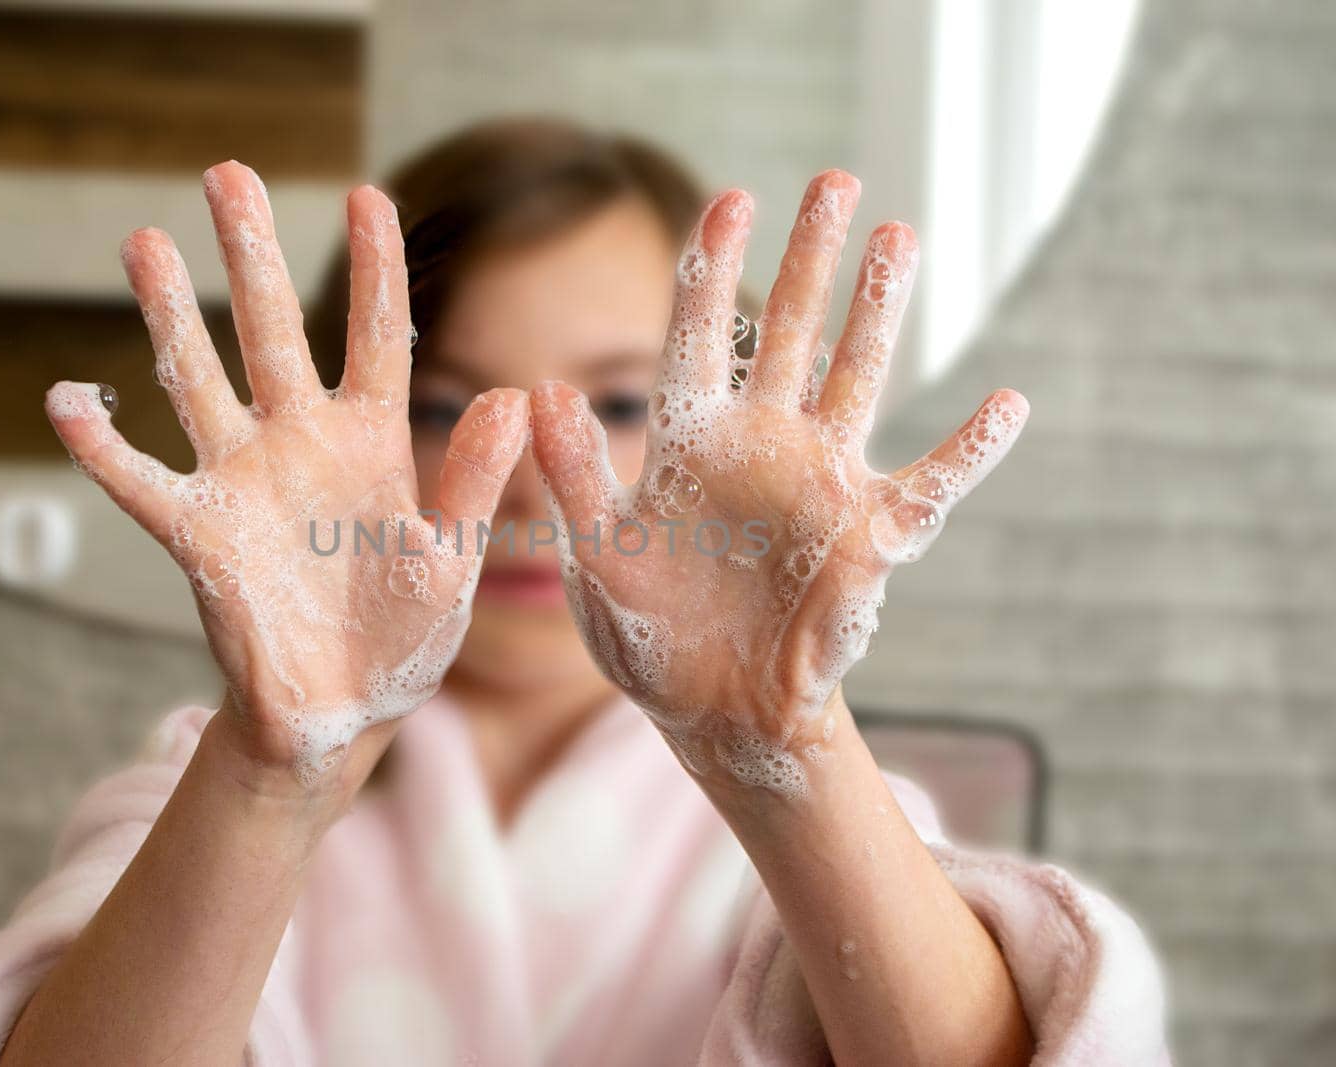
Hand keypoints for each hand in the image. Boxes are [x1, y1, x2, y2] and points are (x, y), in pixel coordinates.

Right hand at [45, 161, 526, 792]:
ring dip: (171, 316)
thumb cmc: (405, 634)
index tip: (367, 194)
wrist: (343, 710)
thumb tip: (515, 397)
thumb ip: (473, 481)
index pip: (377, 335)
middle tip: (227, 173)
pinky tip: (66, 402)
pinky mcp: (199, 534)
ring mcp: (244, 481)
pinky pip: (141, 482)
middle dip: (251, 255)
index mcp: (374, 441)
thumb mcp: (450, 558)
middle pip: (274, 331)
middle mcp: (302, 442)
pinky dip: (102, 448)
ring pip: (199, 381)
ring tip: (146, 241)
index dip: (374, 267)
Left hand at [530, 171, 1026, 797]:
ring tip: (901, 234)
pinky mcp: (867, 535)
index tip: (733, 195)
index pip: (701, 334)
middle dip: (811, 256)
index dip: (715, 266)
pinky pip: (930, 483)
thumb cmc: (648, 635)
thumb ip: (574, 478)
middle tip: (834, 179)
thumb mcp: (598, 558)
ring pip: (857, 376)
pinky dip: (970, 450)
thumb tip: (543, 390)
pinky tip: (1008, 403)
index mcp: (688, 442)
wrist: (714, 709)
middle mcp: (760, 444)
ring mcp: (819, 482)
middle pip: (790, 331)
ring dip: (880, 310)